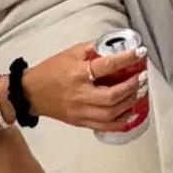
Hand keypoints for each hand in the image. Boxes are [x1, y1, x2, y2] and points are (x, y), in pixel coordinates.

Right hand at [22, 44, 149, 133]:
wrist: (30, 93)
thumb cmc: (50, 70)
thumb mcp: (69, 53)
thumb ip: (91, 49)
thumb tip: (112, 46)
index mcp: (77, 74)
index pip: (106, 66)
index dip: (126, 59)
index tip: (140, 52)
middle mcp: (80, 95)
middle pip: (111, 96)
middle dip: (131, 87)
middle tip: (142, 77)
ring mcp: (81, 111)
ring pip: (110, 113)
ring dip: (128, 103)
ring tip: (139, 93)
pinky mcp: (80, 122)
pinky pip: (104, 126)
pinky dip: (120, 122)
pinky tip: (130, 113)